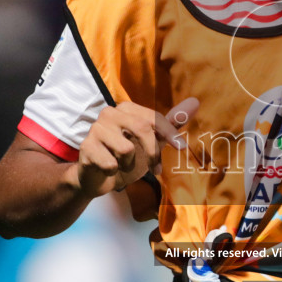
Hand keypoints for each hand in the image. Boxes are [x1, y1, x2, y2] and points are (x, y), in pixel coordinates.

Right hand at [74, 98, 197, 198]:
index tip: (182, 148)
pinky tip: (108, 169)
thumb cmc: (126, 158)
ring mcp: (95, 129)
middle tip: (154, 167)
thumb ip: (172, 122)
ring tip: (122, 164)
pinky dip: (114, 171)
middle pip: (142, 129)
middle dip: (152, 152)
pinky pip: (111, 163)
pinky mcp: (86, 147)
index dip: (170, 133)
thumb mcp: (152, 141)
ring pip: (126, 149)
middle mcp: (109, 113)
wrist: (97, 179)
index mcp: (126, 108)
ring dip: (129, 164)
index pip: (153, 117)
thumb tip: (195, 102)